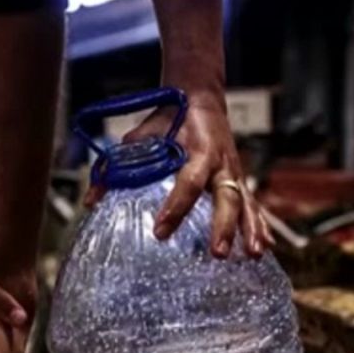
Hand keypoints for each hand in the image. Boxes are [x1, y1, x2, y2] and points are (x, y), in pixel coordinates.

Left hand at [122, 95, 272, 258]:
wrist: (199, 96)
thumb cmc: (169, 118)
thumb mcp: (140, 137)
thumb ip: (116, 168)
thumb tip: (90, 201)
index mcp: (199, 151)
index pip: (188, 184)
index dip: (176, 208)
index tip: (160, 232)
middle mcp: (222, 162)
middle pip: (226, 198)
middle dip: (223, 227)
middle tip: (216, 253)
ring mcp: (234, 171)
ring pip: (246, 203)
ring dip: (249, 230)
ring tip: (252, 255)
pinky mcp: (239, 178)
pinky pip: (252, 204)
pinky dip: (260, 225)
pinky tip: (263, 248)